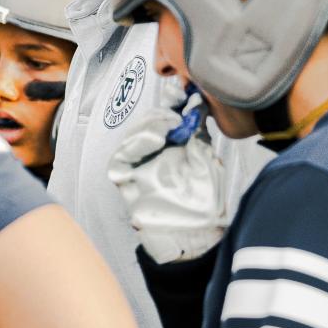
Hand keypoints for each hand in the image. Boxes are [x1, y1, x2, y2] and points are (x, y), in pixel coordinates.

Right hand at [109, 105, 230, 262]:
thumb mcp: (206, 160)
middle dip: (160, 113)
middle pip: (146, 125)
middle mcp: (153, 156)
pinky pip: (121, 160)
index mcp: (173, 148)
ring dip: (148, 125)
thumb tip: (197, 103)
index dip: (171, 103)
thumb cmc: (205, 203)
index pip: (166, 119)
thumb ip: (198, 134)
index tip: (182, 91)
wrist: (198, 237)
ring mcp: (139, 169)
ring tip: (168, 123)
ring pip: (131, 137)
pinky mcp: (127, 183)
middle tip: (177, 110)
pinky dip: (135, 145)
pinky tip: (155, 138)